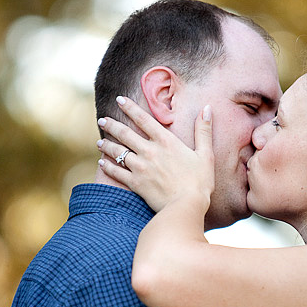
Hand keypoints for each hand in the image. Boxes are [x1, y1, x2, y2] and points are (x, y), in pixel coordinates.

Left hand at [97, 96, 214, 212]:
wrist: (186, 205)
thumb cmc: (199, 181)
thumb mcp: (206, 154)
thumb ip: (203, 130)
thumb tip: (207, 108)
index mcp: (166, 141)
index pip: (144, 119)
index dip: (130, 108)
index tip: (120, 100)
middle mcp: (150, 151)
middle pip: (125, 133)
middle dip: (112, 125)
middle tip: (103, 120)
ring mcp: (140, 167)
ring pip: (118, 152)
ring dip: (106, 145)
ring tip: (99, 142)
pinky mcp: (135, 183)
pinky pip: (116, 172)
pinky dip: (107, 166)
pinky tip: (101, 163)